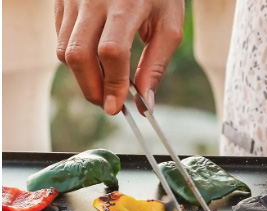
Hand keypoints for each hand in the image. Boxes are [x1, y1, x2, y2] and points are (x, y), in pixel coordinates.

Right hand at [55, 0, 184, 114]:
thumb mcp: (169, 28)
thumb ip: (156, 66)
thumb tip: (145, 104)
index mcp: (126, 4)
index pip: (112, 52)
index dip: (113, 84)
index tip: (117, 107)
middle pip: (79, 55)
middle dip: (91, 88)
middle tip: (107, 105)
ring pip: (64, 50)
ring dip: (83, 77)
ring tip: (105, 84)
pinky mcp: (61, 0)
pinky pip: (61, 39)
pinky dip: (76, 59)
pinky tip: (96, 61)